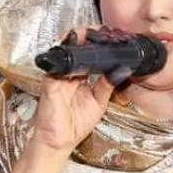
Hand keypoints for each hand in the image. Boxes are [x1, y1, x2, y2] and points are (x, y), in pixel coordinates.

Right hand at [30, 26, 132, 152]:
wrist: (60, 141)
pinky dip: (65, 55)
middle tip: (100, 31)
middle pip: (76, 48)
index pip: (89, 54)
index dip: (97, 44)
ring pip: (65, 51)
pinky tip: (74, 47)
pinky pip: (57, 66)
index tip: (109, 37)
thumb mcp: (99, 101)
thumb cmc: (75, 124)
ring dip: (76, 39)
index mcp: (80, 76)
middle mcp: (69, 74)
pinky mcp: (50, 83)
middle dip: (87, 36)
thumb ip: (108, 84)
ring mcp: (58, 77)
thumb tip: (123, 69)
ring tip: (88, 33)